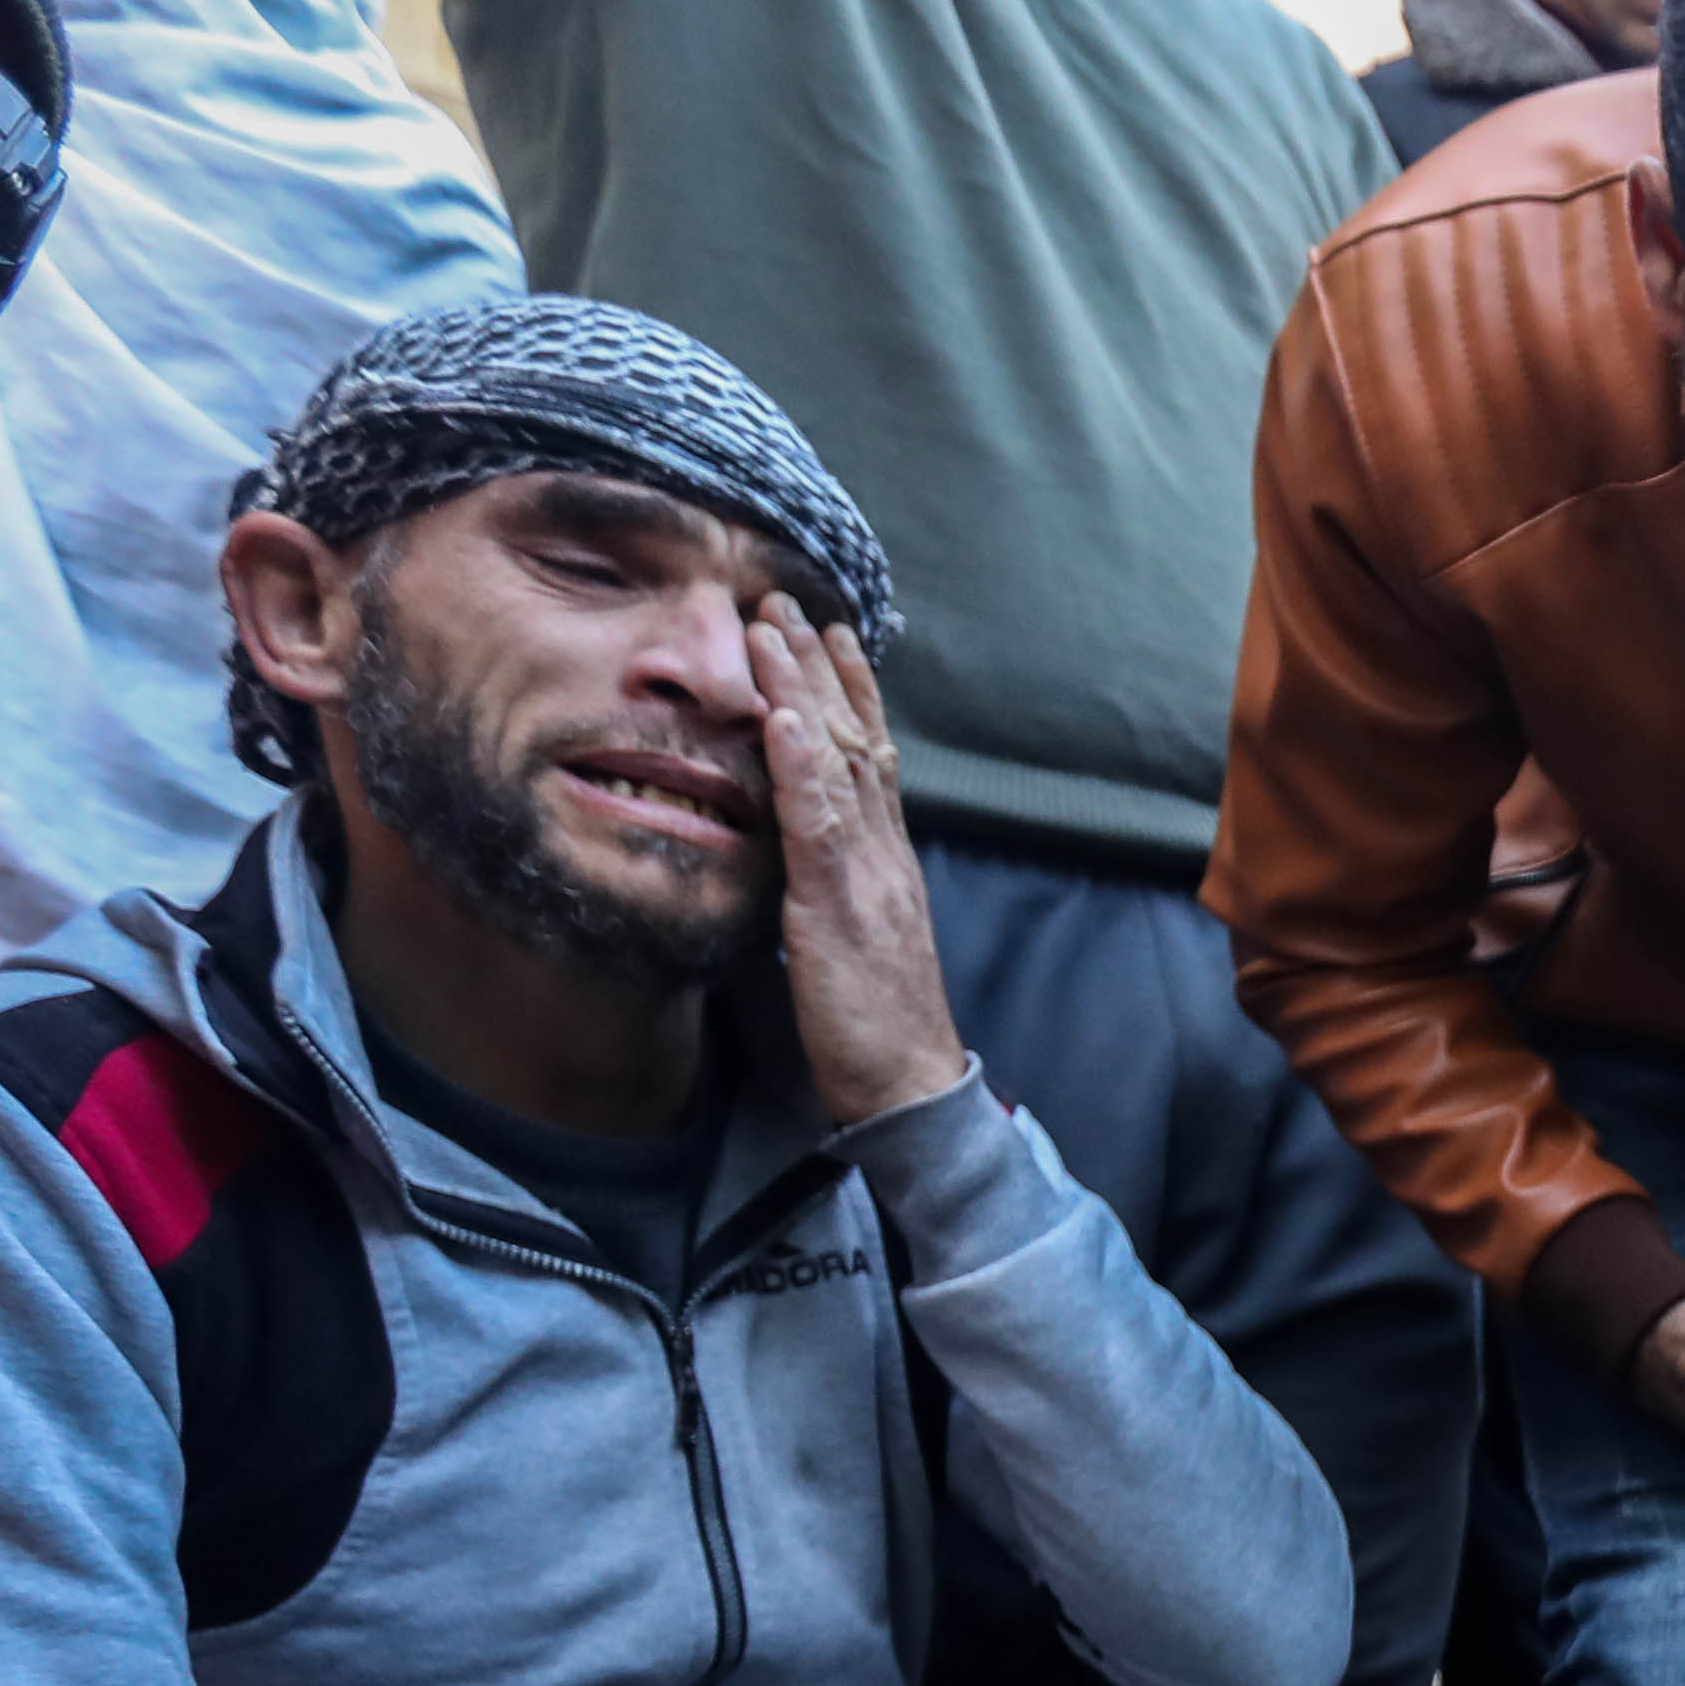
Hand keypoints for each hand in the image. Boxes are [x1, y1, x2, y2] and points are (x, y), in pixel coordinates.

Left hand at [755, 602, 964, 1123]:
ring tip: (775, 628)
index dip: (848, 693)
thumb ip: (836, 887)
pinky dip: (801, 766)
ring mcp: (866, 872)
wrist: (909, 1085)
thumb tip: (807, 854)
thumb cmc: (875, 1025)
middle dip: (821, 667)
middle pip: (852, 740)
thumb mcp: (855, 939)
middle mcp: (883, 851)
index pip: (868, 758)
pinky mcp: (839, 904)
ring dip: (802, 690)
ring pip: (835, 764)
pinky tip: (780, 718)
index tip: (827, 635)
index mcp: (885, 860)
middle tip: (788, 600)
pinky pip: (820, 823)